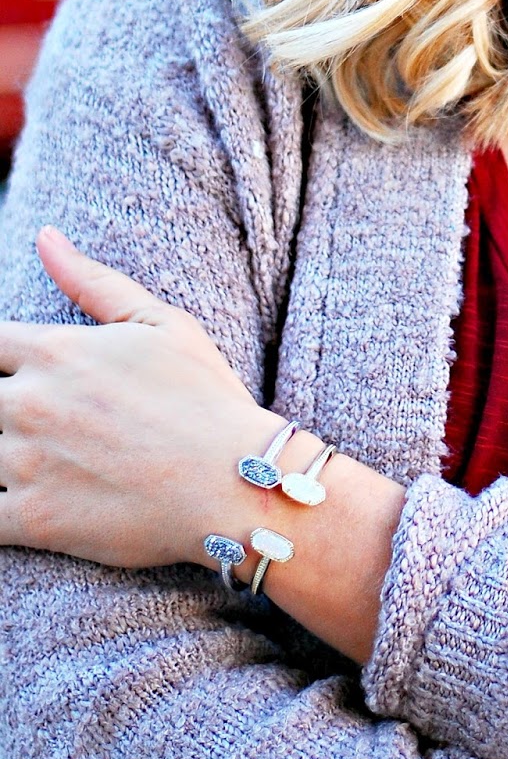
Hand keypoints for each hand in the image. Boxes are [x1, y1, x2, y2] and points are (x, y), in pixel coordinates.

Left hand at [0, 227, 277, 567]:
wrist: (236, 482)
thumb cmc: (206, 399)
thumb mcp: (161, 324)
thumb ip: (93, 281)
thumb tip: (45, 237)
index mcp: (55, 350)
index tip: (18, 373)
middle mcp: (30, 403)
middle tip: (41, 418)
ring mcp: (26, 464)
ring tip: (39, 457)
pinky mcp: (33, 521)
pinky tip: (18, 501)